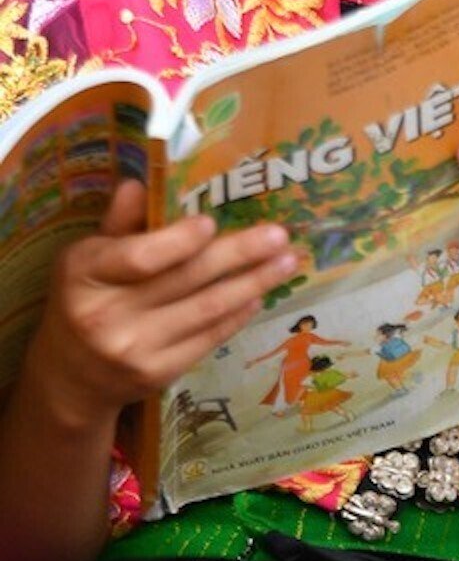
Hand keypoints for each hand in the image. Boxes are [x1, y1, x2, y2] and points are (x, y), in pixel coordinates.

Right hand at [29, 180, 297, 429]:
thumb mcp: (89, 260)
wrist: (69, 377)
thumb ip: (119, 224)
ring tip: (288, 262)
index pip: (138, 257)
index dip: (178, 241)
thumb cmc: (86, 300)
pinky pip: (208, 338)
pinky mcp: (155, 374)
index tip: (212, 222)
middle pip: (185, 278)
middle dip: (239, 254)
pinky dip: (237, 314)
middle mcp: (105, 314)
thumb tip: (139, 183)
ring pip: (206, 308)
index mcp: (84, 275)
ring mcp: (132, 348)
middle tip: (280, 235)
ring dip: (254, 282)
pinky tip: (259, 295)